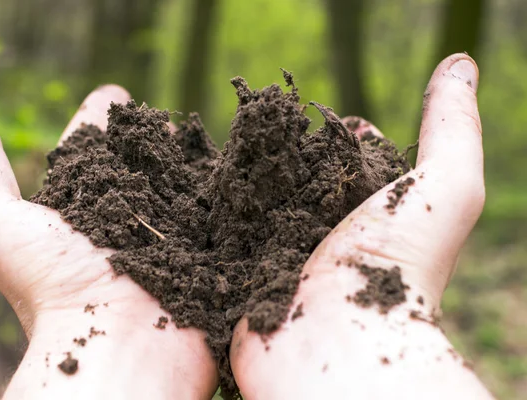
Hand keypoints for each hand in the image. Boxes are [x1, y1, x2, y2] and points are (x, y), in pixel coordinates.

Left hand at [0, 86, 217, 399]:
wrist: (121, 349)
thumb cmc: (54, 290)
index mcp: (78, 203)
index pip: (90, 146)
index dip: (100, 119)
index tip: (115, 96)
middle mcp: (124, 214)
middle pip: (138, 160)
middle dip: (148, 135)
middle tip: (160, 116)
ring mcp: (170, 230)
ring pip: (181, 178)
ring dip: (188, 154)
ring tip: (198, 132)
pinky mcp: (209, 245)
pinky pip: (219, 204)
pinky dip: (224, 184)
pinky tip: (234, 164)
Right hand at [230, 54, 494, 398]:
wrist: (339, 350)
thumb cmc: (394, 270)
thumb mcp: (443, 189)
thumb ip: (450, 127)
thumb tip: (460, 63)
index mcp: (366, 212)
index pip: (346, 159)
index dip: (334, 131)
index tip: (315, 109)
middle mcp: (322, 232)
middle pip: (295, 176)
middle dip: (276, 147)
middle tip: (254, 119)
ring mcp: (278, 254)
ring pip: (253, 202)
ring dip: (237, 177)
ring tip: (218, 145)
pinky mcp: (240, 275)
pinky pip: (219, 235)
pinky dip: (207, 213)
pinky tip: (189, 188)